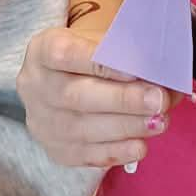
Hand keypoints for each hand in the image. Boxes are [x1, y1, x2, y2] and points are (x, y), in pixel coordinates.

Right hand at [16, 25, 176, 169]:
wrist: (56, 84)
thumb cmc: (84, 57)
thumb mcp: (96, 40)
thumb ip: (123, 51)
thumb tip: (160, 70)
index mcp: (43, 51)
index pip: (67, 55)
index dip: (101, 64)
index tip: (135, 70)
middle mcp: (35, 87)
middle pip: (77, 96)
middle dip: (123, 100)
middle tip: (158, 100)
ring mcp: (42, 122)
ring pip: (84, 129)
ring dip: (127, 127)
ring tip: (159, 121)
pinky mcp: (56, 150)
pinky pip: (87, 156)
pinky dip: (118, 152)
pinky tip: (141, 145)